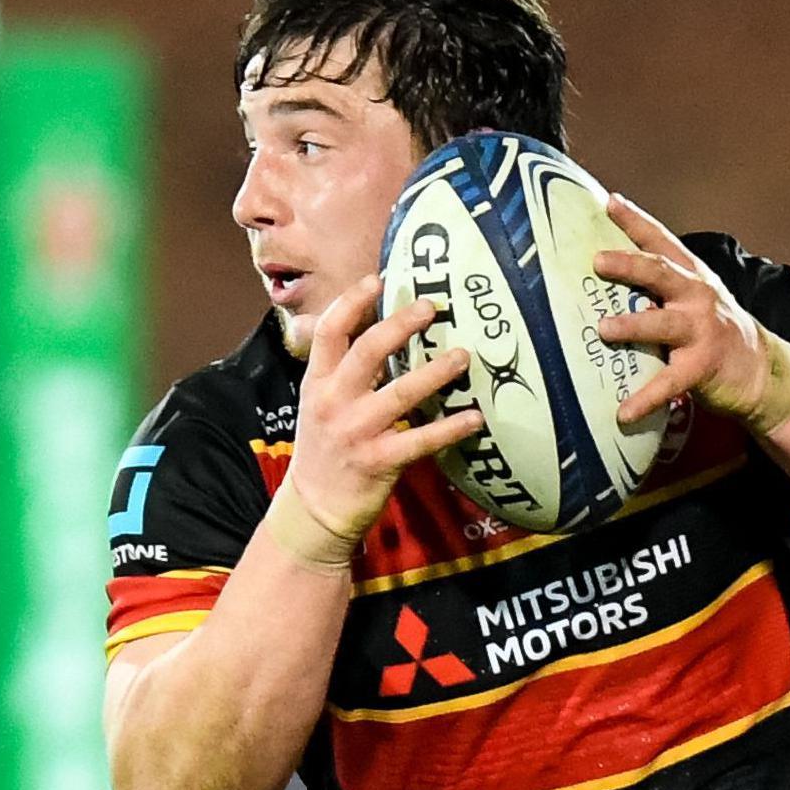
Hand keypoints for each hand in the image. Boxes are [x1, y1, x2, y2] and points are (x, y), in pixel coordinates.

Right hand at [276, 275, 483, 564]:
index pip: (329, 333)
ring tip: (463, 356)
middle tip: (430, 307)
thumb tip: (359, 328)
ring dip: (434, 372)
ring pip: (400, 394)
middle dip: (399, 326)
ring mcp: (356, 433)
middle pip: (366, 353)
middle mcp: (333, 403)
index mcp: (317, 383)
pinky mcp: (379, 461)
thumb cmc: (323, 449)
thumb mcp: (317, 403)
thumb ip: (337, 369)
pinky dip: (450, 428)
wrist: (314, 509)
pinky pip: (421, 440)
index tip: (378, 280)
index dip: (352, 302)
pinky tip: (475, 418)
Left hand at [592, 194, 789, 432]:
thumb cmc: (712, 329)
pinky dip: (644, 398)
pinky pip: (668, 383)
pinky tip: (622, 412)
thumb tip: (601, 268)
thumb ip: (657, 285)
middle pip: (661, 274)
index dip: (636, 220)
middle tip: (598, 261)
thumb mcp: (692, 297)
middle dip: (630, 265)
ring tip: (603, 328)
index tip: (610, 202)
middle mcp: (697, 296)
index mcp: (691, 276)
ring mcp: (701, 331)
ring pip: (663, 324)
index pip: (661, 241)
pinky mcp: (702, 367)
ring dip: (632, 325)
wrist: (760, 370)